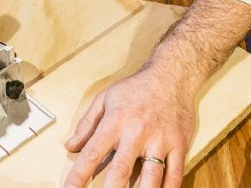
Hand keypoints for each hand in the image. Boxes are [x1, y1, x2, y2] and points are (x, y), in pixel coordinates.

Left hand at [64, 66, 196, 187]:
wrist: (172, 74)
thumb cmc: (136, 87)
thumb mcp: (105, 98)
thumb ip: (87, 124)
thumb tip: (70, 146)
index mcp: (115, 122)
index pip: (92, 153)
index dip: (78, 175)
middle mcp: (137, 133)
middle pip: (120, 170)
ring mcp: (160, 141)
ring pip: (151, 176)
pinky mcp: (179, 145)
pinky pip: (175, 174)